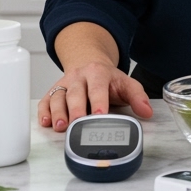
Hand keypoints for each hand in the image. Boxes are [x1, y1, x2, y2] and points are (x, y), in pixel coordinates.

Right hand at [37, 61, 152, 131]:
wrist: (89, 63)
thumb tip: (146, 112)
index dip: (98, 101)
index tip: (100, 114)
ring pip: (57, 97)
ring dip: (57, 113)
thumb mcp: (126, 83)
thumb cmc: (108, 79)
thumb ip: (137, 96)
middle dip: (75, 110)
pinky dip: (43, 112)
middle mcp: (78, 77)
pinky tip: (45, 123)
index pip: (97, 87)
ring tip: (61, 127)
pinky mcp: (53, 92)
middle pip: (74, 93)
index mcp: (97, 73)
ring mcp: (64, 84)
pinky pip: (45, 101)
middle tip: (76, 124)